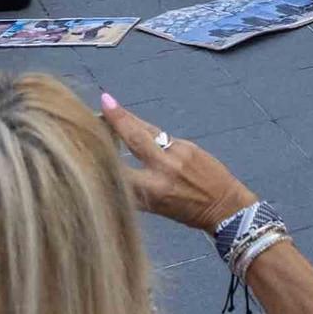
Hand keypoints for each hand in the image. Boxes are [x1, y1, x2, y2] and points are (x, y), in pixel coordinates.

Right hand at [99, 93, 254, 231]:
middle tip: (105, 102)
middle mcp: (163, 170)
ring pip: (149, 131)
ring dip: (130, 120)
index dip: (104, 157)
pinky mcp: (189, 146)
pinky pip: (163, 136)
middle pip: (135, 138)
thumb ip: (138, 188)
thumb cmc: (186, 211)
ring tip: (112, 106)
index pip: (120, 171)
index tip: (88, 142)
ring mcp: (178, 154)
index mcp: (152, 191)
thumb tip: (116, 170)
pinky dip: (149, 132)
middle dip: (119, 120)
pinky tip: (138, 126)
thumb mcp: (156, 207)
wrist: (225, 205)